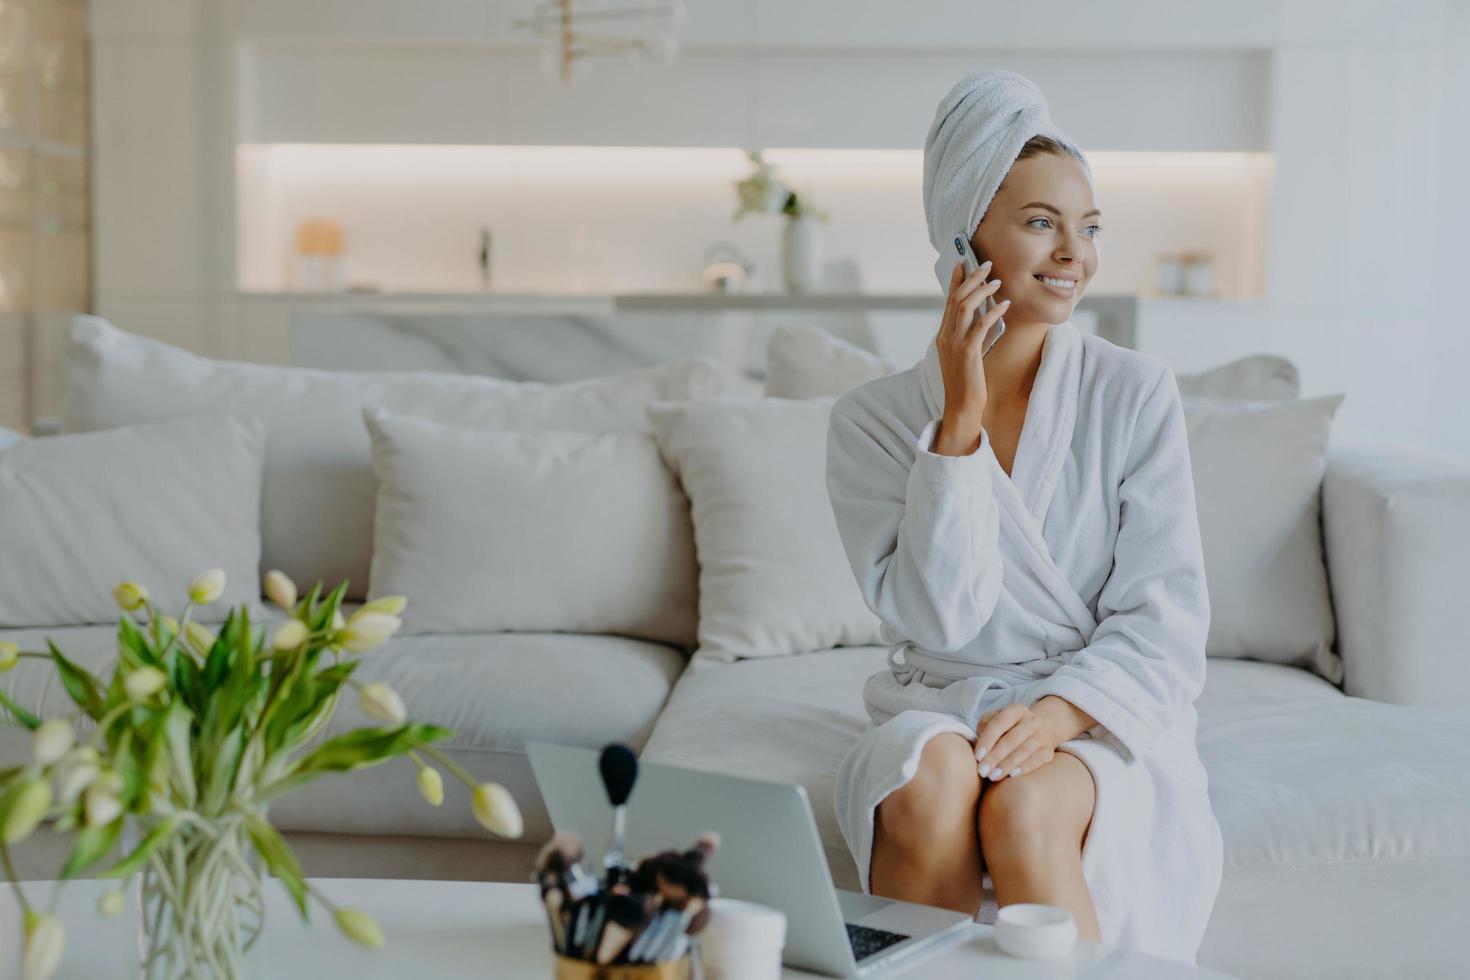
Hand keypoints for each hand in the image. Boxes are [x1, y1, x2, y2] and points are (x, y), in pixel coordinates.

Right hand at [936, 258, 1006, 427]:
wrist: (961, 406)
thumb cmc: (965, 382)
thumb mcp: (962, 355)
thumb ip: (966, 335)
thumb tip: (981, 316)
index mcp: (943, 335)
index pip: (948, 301)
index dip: (956, 280)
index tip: (962, 263)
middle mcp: (946, 336)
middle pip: (956, 298)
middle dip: (971, 278)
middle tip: (986, 264)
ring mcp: (955, 343)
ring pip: (966, 307)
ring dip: (982, 290)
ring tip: (997, 281)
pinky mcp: (968, 352)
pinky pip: (981, 325)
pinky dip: (993, 312)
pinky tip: (1004, 304)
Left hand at [973, 703, 1065, 781]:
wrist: (1041, 729)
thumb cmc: (1009, 727)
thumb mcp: (995, 720)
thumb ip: (985, 729)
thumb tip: (981, 747)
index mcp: (1015, 710)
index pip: (999, 723)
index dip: (987, 740)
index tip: (978, 756)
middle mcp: (1031, 720)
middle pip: (1011, 739)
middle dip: (995, 756)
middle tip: (983, 771)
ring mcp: (1042, 735)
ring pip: (1024, 750)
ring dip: (1007, 764)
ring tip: (994, 776)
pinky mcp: (1048, 750)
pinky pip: (1038, 760)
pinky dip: (1025, 767)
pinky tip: (1012, 775)